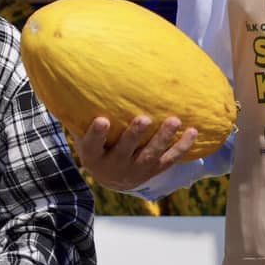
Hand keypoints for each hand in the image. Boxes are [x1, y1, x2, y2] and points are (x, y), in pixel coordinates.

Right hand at [72, 116, 197, 192]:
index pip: (92, 145)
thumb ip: (81, 119)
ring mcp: (136, 170)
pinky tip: (192, 132)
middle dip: (135, 135)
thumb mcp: (84, 137)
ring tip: (174, 120)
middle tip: (144, 118)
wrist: (112, 179)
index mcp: (93, 157)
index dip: (97, 134)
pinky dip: (181, 147)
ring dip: (163, 138)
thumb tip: (72, 85)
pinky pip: (169, 160)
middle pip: (125, 150)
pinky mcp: (154, 171)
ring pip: (150, 155)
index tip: (102, 120)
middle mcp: (114, 166)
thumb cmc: (97, 147)